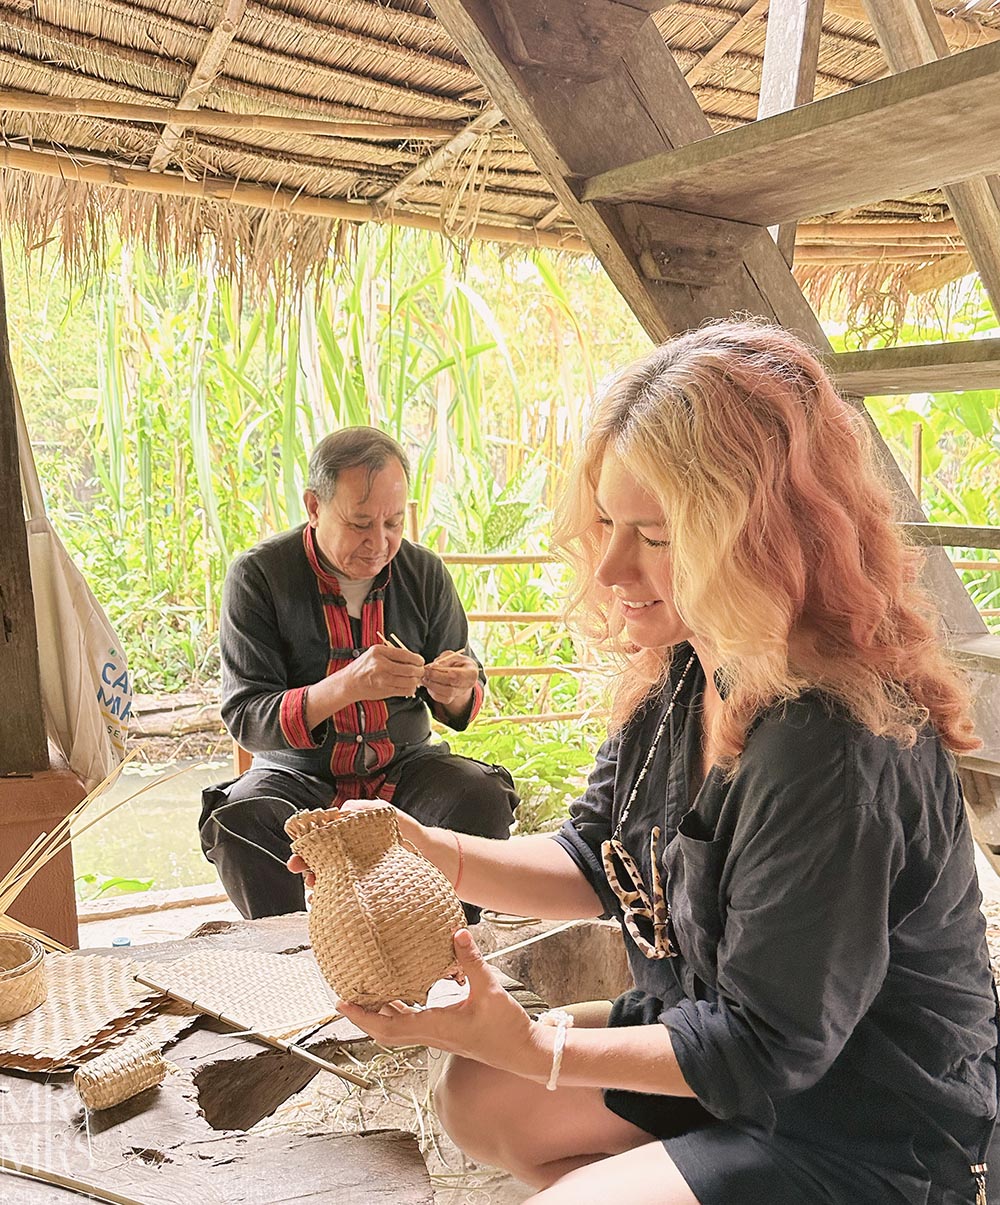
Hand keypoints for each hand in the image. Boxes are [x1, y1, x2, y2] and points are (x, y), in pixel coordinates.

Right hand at [287, 800, 429, 889]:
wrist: (435, 859)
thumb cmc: (411, 833)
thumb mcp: (388, 815)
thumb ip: (365, 810)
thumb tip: (338, 812)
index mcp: (351, 837)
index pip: (321, 841)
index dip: (307, 848)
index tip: (299, 857)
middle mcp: (350, 857)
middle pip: (320, 863)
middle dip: (308, 868)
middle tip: (305, 875)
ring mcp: (357, 876)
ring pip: (329, 881)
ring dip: (318, 886)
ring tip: (317, 890)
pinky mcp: (366, 893)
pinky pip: (343, 898)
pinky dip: (332, 902)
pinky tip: (328, 905)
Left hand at [337, 929, 546, 1078]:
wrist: (522, 1053)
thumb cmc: (506, 1027)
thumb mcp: (489, 989)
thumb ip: (471, 961)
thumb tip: (456, 932)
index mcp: (436, 1027)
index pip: (389, 1026)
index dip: (363, 1016)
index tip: (342, 1003)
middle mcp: (431, 1034)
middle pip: (386, 1030)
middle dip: (363, 1015)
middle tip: (344, 996)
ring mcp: (438, 1035)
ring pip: (398, 1027)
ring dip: (379, 1012)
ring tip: (365, 991)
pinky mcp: (446, 1032)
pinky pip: (413, 1022)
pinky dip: (399, 1009)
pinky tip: (400, 992)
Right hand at [342, 644, 424, 702]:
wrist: (350, 683)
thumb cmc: (363, 667)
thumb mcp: (374, 653)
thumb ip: (392, 653)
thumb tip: (413, 658)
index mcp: (379, 652)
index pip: (405, 654)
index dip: (417, 659)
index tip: (420, 661)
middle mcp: (381, 665)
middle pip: (410, 669)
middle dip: (419, 670)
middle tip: (421, 670)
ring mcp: (383, 679)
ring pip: (410, 681)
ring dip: (416, 680)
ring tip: (415, 678)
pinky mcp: (385, 691)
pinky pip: (405, 691)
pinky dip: (411, 689)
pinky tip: (409, 685)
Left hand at [421, 651, 478, 708]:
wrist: (463, 671)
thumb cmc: (458, 662)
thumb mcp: (452, 656)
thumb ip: (444, 660)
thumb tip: (433, 667)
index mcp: (471, 673)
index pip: (457, 676)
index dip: (441, 673)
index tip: (430, 667)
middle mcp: (468, 686)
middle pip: (450, 687)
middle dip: (434, 679)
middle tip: (425, 672)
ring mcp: (460, 693)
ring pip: (445, 695)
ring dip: (432, 686)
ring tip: (425, 677)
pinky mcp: (451, 698)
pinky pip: (441, 699)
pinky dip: (432, 691)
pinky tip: (428, 683)